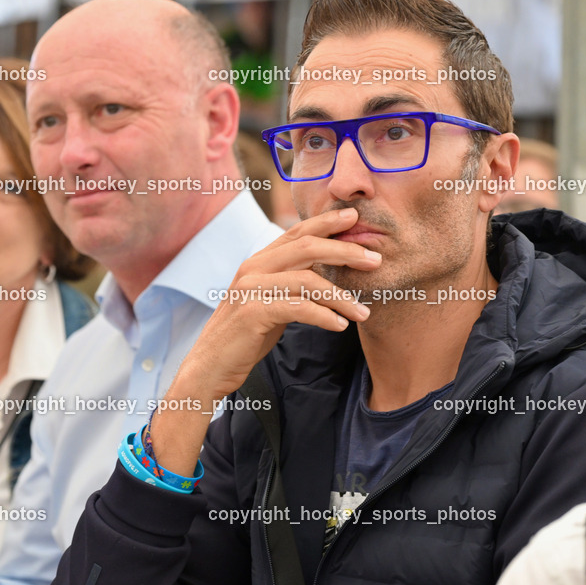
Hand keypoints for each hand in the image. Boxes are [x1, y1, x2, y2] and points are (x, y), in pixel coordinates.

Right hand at [151, 207, 378, 473]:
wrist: (210, 366)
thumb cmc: (245, 335)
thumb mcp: (271, 301)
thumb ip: (292, 283)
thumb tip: (327, 269)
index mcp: (258, 261)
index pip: (297, 232)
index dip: (326, 222)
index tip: (355, 218)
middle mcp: (253, 268)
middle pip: (307, 248)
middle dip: (345, 250)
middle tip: (374, 259)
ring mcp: (251, 289)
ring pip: (308, 280)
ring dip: (342, 296)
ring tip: (364, 311)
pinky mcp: (253, 313)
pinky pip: (298, 308)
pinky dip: (324, 316)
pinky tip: (341, 326)